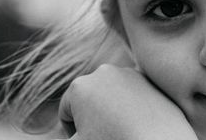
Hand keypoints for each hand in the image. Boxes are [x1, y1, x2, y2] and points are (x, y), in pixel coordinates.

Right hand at [59, 64, 197, 139]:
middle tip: (104, 134)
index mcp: (80, 86)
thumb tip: (58, 135)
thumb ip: (65, 136)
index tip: (87, 138)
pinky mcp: (146, 77)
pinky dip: (129, 104)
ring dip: (110, 108)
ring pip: (110, 93)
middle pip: (88, 98)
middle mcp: (103, 71)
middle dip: (91, 115)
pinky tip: (136, 122)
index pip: (66, 111)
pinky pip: (130, 92)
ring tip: (121, 128)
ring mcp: (127, 72)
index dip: (72, 130)